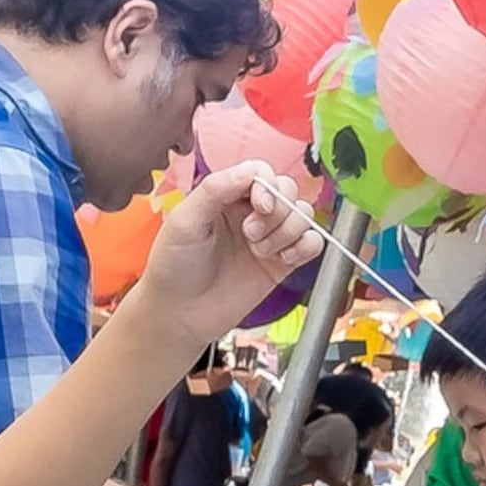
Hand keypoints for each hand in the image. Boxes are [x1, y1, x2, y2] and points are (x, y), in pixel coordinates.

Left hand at [128, 162, 320, 337]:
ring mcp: (268, 237)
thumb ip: (214, 189)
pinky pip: (312, 243)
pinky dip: (307, 246)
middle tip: (252, 234)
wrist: (180, 314)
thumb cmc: (174, 267)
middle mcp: (249, 213)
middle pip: (287, 190)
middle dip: (278, 210)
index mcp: (226, 196)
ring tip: (260, 251)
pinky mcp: (282, 263)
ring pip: (303, 215)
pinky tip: (284, 259)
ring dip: (287, 231)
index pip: (261, 173)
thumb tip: (248, 171)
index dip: (267, 186)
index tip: (259, 206)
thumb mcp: (184, 220)